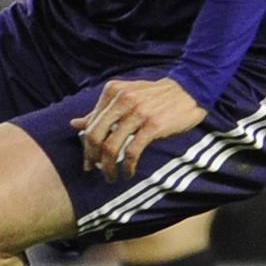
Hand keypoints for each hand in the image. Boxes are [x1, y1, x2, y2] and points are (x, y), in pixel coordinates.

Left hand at [72, 77, 203, 180]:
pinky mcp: (153, 126)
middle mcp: (123, 100)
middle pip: (96, 136)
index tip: (89, 160)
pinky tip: (128, 172)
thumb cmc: (155, 96)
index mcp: (112, 91)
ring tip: (111, 176)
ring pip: (111, 146)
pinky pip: (132, 151)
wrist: (191, 89)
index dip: (86, 145)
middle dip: (92, 157)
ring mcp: (138, 112)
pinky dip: (127, 166)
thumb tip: (74, 124)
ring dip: (109, 167)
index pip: (91, 123)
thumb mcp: (126, 96)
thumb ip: (101, 111)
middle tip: (95, 170)